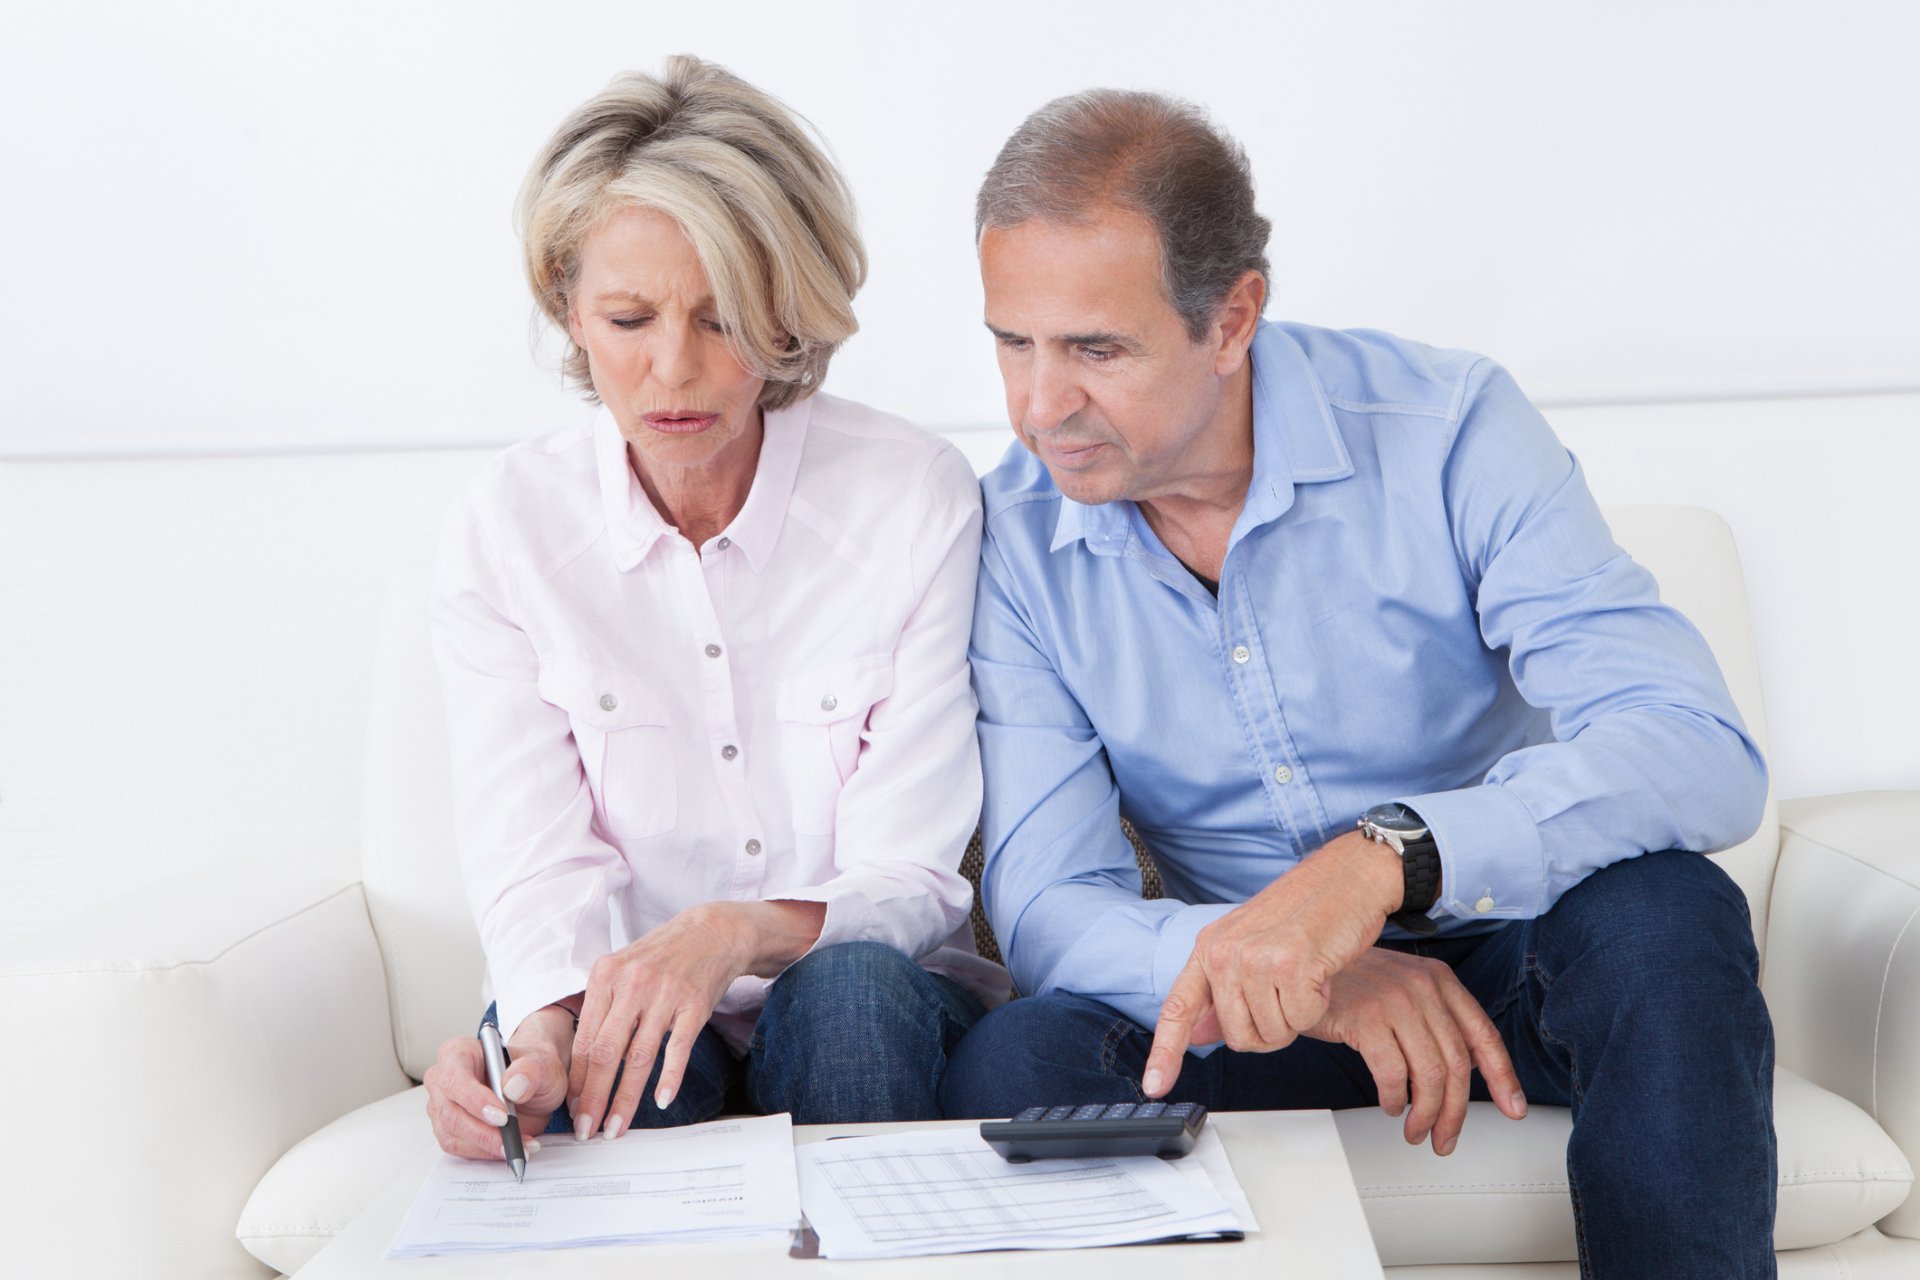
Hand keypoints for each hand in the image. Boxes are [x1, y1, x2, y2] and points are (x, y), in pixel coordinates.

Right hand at [423, 1006, 571, 1159]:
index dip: (476, 1100)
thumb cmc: (529, 1069)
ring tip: (519, 1146)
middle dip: (483, 1132)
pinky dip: (486, 1153)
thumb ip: (530, 1069)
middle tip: (512, 1141)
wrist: (533, 1086)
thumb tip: (513, 1086)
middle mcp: (443, 1079)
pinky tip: (509, 1148)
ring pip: (452, 1134)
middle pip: (450, 1112)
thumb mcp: (541, 1062)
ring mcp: (443, 1106)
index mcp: (459, 1052)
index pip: (456, 1078)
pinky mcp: (449, 1129)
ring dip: (487, 1146)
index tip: (502, 1117)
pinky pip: (459, 1148)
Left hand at [568, 900, 824, 1139]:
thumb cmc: (661, 957)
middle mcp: (632, 984)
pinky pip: (678, 1049)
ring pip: (638, 1057)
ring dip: (625, 1098)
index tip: (572, 1109)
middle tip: (586, 1129)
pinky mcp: (695, 1005)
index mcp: (605, 976)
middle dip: (592, 1097)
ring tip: (616, 1126)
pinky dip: (669, 1078)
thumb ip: (601, 1008)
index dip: (575, 1080)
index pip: (583, 1039)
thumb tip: (580, 1063)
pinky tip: (661, 1102)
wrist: (712, 932)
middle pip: (605, 1052)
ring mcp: (665, 994)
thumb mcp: (622, 969)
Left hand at [1144, 832, 1402, 1096]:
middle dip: (1269, 1032)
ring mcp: (1255, 958)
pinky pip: (1301, 1021)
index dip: (1165, 1052)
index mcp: (1209, 947)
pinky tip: (1320, 974)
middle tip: (1287, 998)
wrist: (1347, 877)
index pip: (1178, 1008)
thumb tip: (1196, 1034)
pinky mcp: (1290, 965)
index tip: (1156, 1087)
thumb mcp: (1250, 945)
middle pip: (1237, 1037)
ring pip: (1272, 1034)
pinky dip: (1317, 1007)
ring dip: (1296, 1018)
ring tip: (1304, 977)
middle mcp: (1224, 952)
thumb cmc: (1304, 912)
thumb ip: (1221, 991)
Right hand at [1301, 948, 1526, 1154]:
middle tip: (1446, 1138)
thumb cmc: (1348, 981)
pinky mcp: (1366, 1019)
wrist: (1298, 965)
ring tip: (1415, 1130)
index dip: (1503, 1077)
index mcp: (1440, 980)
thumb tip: (1466, 1067)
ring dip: (1425, 1115)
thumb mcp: (1402, 988)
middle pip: (1457, 1064)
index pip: (1484, 1034)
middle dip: (1455, 1112)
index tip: (1513, 1108)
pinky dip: (1395, 1100)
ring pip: (1429, 1075)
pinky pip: (1393, 1075)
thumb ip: (1436, 1019)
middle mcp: (1423, 988)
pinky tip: (1391, 1105)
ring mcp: (1395, 1001)